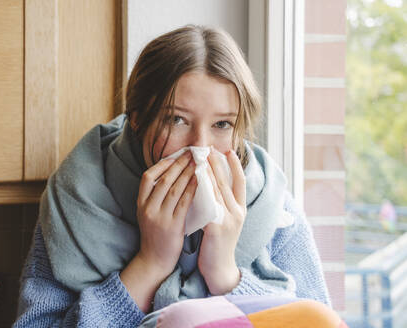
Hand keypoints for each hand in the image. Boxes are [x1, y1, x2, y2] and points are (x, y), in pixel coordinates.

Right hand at [136, 150, 197, 278]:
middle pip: (164, 180)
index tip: (175, 156)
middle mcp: (148, 208)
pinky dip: (192, 189)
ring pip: (174, 189)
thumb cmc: (155, 235)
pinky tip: (200, 181)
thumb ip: (155, 197)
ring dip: (187, 173)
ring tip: (198, 163)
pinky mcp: (172, 226)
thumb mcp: (148, 214)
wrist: (154, 260)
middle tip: (192, 153)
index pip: (148, 177)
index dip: (162, 165)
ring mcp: (159, 217)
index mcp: (141, 203)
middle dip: (179, 164)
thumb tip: (171, 175)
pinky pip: (184, 203)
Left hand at [198, 148, 246, 294]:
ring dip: (208, 174)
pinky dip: (200, 193)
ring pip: (217, 191)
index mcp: (240, 210)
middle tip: (209, 148)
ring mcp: (228, 220)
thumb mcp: (225, 222)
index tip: (228, 150)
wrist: (220, 269)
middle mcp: (237, 213)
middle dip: (218, 164)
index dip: (235, 165)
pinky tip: (192, 183)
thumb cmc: (218, 244)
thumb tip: (211, 184)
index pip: (240, 182)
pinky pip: (208, 206)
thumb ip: (221, 204)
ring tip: (199, 160)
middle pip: (227, 182)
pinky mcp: (216, 229)